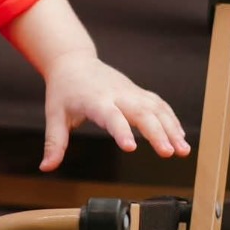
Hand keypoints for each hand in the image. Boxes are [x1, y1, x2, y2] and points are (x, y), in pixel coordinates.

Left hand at [41, 53, 189, 171]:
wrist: (73, 62)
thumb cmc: (63, 91)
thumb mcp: (55, 116)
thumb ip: (54, 143)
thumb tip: (46, 168)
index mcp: (95, 100)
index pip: (111, 117)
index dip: (122, 131)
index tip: (132, 148)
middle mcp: (116, 94)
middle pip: (141, 112)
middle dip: (157, 133)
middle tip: (170, 153)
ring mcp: (130, 92)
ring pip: (156, 108)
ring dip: (172, 128)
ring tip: (183, 151)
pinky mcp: (138, 92)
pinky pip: (159, 104)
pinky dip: (172, 120)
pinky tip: (180, 137)